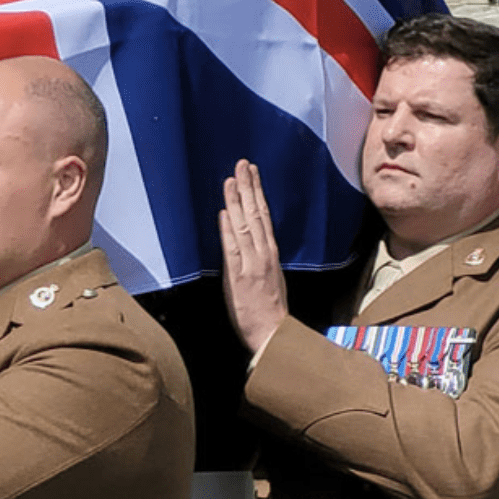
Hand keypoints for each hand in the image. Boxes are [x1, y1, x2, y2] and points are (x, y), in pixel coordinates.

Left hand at [219, 160, 288, 354]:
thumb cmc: (268, 310)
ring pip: (245, 225)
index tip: (251, 174)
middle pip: (256, 213)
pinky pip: (234, 249)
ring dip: (237, 200)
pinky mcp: (240, 277)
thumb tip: (244, 237)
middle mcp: (263, 254)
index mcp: (270, 253)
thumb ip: (255, 256)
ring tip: (232, 179)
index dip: (256, 193)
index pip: (263, 216)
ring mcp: (252, 264)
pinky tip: (224, 212)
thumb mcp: (266, 277)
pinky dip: (229, 229)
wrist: (274, 334)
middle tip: (242, 164)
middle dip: (248, 187)